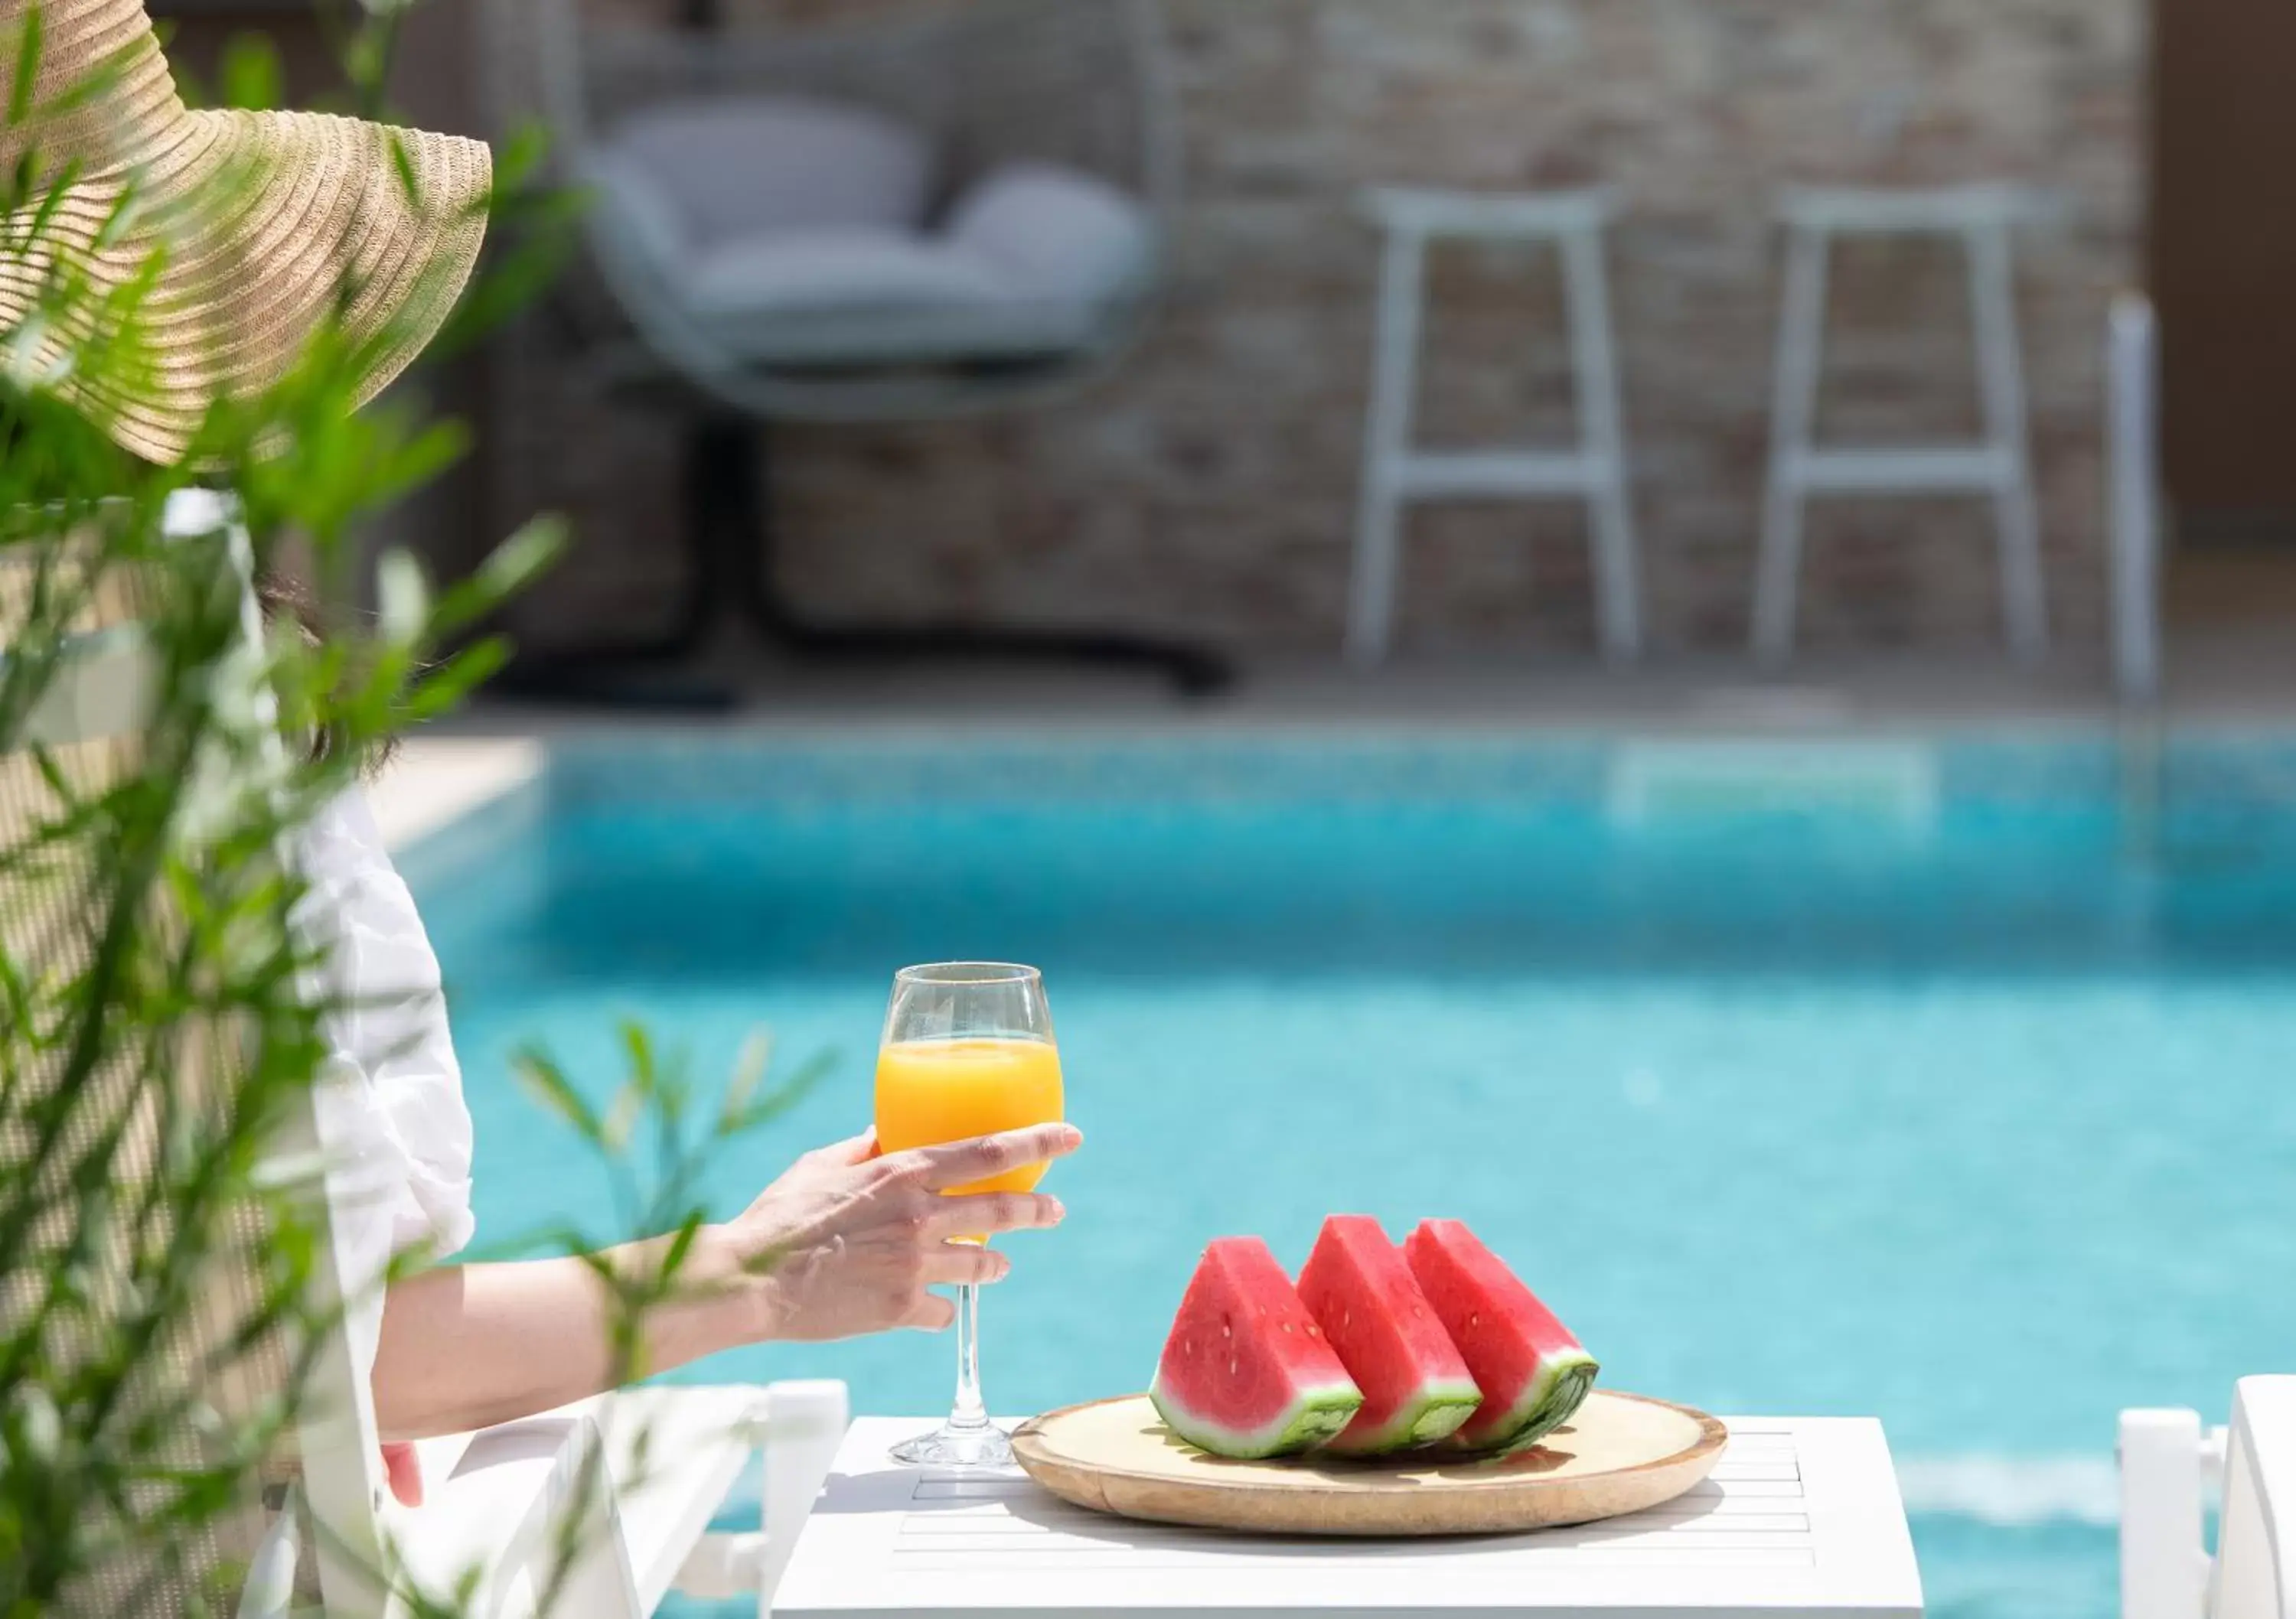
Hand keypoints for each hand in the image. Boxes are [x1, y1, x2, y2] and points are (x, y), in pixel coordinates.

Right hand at [718, 1122, 1079, 1340]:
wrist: (751, 1281)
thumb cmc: (781, 1216)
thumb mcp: (823, 1164)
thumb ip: (866, 1148)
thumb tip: (889, 1130)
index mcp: (903, 1171)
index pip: (990, 1151)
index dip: (1037, 1142)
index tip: (1070, 1137)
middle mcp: (919, 1216)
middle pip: (1002, 1209)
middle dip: (1037, 1210)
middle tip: (1054, 1210)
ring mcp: (914, 1265)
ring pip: (981, 1264)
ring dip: (995, 1263)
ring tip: (1001, 1263)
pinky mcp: (901, 1309)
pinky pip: (941, 1308)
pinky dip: (939, 1305)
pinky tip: (932, 1305)